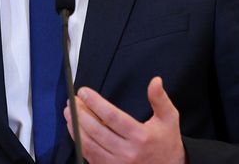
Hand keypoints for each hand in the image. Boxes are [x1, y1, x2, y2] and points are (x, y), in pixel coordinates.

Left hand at [64, 77, 184, 163]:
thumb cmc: (167, 142)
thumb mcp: (169, 119)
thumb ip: (160, 99)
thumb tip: (155, 81)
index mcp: (140, 136)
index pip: (112, 116)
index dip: (95, 103)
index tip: (84, 92)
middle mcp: (127, 152)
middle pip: (96, 130)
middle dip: (80, 113)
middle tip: (72, 101)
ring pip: (89, 144)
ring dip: (76, 128)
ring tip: (69, 113)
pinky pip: (89, 156)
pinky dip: (79, 142)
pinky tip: (75, 130)